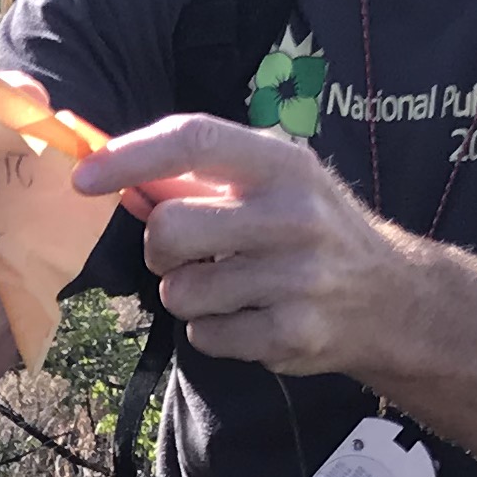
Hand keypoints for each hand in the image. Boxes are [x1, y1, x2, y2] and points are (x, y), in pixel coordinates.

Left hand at [71, 112, 418, 375]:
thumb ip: (199, 177)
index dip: (129, 156)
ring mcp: (296, 278)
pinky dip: (213, 331)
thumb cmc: (312, 229)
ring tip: (233, 286)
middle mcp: (294, 215)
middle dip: (160, 249)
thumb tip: (110, 172)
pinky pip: (204, 335)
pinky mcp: (292, 334)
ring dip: (189, 294)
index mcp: (283, 164)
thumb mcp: (274, 182)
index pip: (194, 140)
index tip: (84, 177)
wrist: (392, 298)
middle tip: (186, 254)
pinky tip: (252, 316)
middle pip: (170, 229)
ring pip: (179, 292)